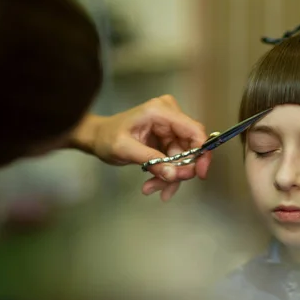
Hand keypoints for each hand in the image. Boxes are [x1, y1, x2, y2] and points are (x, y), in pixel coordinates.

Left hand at [69, 95, 211, 200]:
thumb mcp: (124, 149)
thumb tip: (174, 174)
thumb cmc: (106, 138)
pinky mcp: (168, 139)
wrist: (97, 138)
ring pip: (183, 158)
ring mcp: (170, 128)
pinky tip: (153, 186)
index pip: (194, 130)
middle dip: (179, 170)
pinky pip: (175, 160)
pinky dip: (166, 174)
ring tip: (151, 188)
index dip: (202, 152)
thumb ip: (151, 160)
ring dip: (170, 176)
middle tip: (166, 187)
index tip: (199, 174)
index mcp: (162, 111)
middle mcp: (170, 116)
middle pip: (190, 147)